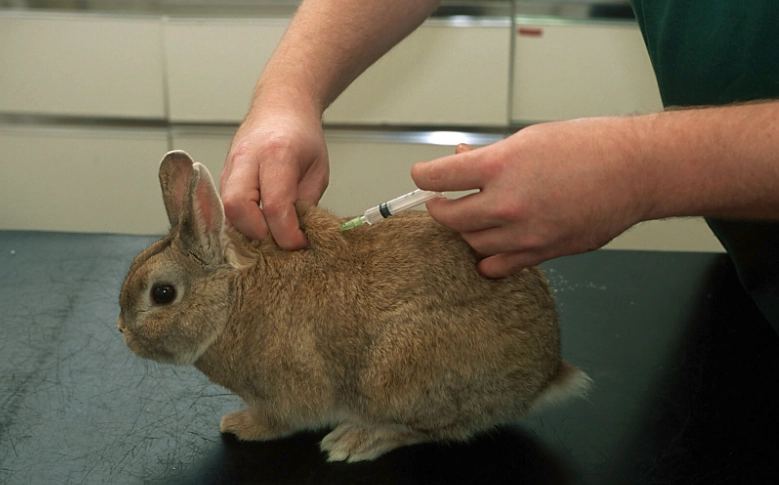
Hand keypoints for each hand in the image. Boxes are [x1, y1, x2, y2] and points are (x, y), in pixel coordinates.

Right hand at [220, 103, 328, 248]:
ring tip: (272, 232)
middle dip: (258, 233)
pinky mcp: (222, 176)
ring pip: (225, 211)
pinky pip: (225, 208)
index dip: (288, 234)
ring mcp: (229, 167)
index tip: (301, 243)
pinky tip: (260, 223)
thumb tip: (296, 237)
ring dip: (248, 230)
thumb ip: (307, 205)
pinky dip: (242, 221)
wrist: (281, 107)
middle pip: (237, 208)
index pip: (276, 206)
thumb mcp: (318, 171)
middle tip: (280, 239)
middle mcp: (247, 158)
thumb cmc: (302, 136)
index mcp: (278, 154)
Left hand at [412, 117, 648, 277]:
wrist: (636, 171)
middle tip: (440, 201)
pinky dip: (487, 260)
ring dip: (464, 231)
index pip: (439, 177)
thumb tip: (463, 161)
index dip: (422, 176)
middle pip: (450, 217)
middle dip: (438, 208)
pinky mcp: (543, 252)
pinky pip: (500, 266)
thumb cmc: (590, 146)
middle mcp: (508, 202)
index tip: (420, 177)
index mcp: (501, 165)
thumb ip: (492, 156)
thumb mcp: (531, 138)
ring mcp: (525, 232)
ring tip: (468, 219)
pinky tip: (486, 250)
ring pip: (472, 243)